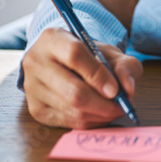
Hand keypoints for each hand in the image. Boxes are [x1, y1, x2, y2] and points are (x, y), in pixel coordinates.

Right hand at [22, 27, 142, 128]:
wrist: (59, 62)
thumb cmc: (86, 56)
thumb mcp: (108, 51)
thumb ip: (124, 65)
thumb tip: (128, 89)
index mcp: (52, 39)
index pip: (75, 55)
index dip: (98, 75)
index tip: (116, 90)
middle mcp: (36, 62)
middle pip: (73, 91)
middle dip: (103, 104)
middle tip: (122, 106)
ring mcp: (32, 88)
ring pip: (72, 110)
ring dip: (100, 115)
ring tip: (114, 109)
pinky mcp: (36, 109)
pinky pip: (68, 122)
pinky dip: (90, 122)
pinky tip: (100, 114)